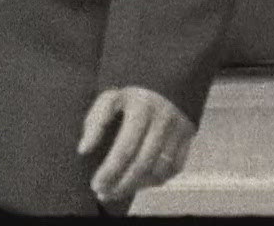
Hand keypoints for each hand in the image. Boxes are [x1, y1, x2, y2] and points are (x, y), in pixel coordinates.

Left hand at [78, 86, 194, 205]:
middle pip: (143, 162)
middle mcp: (164, 119)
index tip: (96, 185)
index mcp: (142, 108)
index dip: (110, 171)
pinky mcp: (189, 135)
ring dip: (139, 185)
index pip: (125, 148)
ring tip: (120, 190)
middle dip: (122, 184)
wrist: (167, 79)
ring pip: (161, 168)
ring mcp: (180, 128)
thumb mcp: (110, 98)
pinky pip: (176, 166)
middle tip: (104, 193)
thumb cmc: (131, 95)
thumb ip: (95, 122)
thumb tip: (84, 149)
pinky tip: (141, 182)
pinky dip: (159, 179)